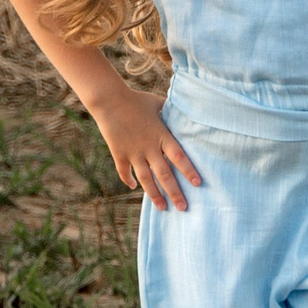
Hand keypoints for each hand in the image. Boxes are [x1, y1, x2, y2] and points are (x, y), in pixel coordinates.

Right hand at [87, 88, 200, 209]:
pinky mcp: (119, 153)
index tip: (198, 184)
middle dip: (175, 193)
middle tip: (183, 208)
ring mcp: (133, 152)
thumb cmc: (137, 100)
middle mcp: (149, 148)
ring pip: (146, 179)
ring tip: (162, 208)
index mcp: (162, 135)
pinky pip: (124, 172)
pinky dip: (129, 181)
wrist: (109, 100)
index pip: (179, 157)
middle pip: (164, 174)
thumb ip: (172, 113)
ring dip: (155, 195)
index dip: (189, 171)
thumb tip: (186, 111)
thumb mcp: (159, 104)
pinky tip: (134, 188)